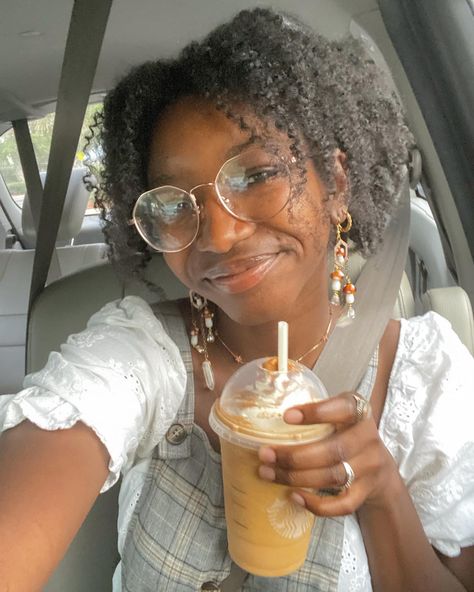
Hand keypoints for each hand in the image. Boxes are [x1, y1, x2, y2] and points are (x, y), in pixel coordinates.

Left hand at [257, 392, 401, 515]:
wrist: (379, 467)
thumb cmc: (345, 433)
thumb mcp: (338, 415)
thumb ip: (316, 412)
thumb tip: (269, 412)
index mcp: (359, 412)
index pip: (344, 408)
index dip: (316, 412)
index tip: (286, 416)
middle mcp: (368, 439)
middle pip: (333, 450)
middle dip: (294, 455)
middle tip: (265, 454)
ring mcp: (369, 468)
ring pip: (332, 477)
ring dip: (296, 477)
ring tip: (268, 473)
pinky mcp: (365, 493)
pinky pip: (343, 504)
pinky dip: (317, 505)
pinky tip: (293, 496)